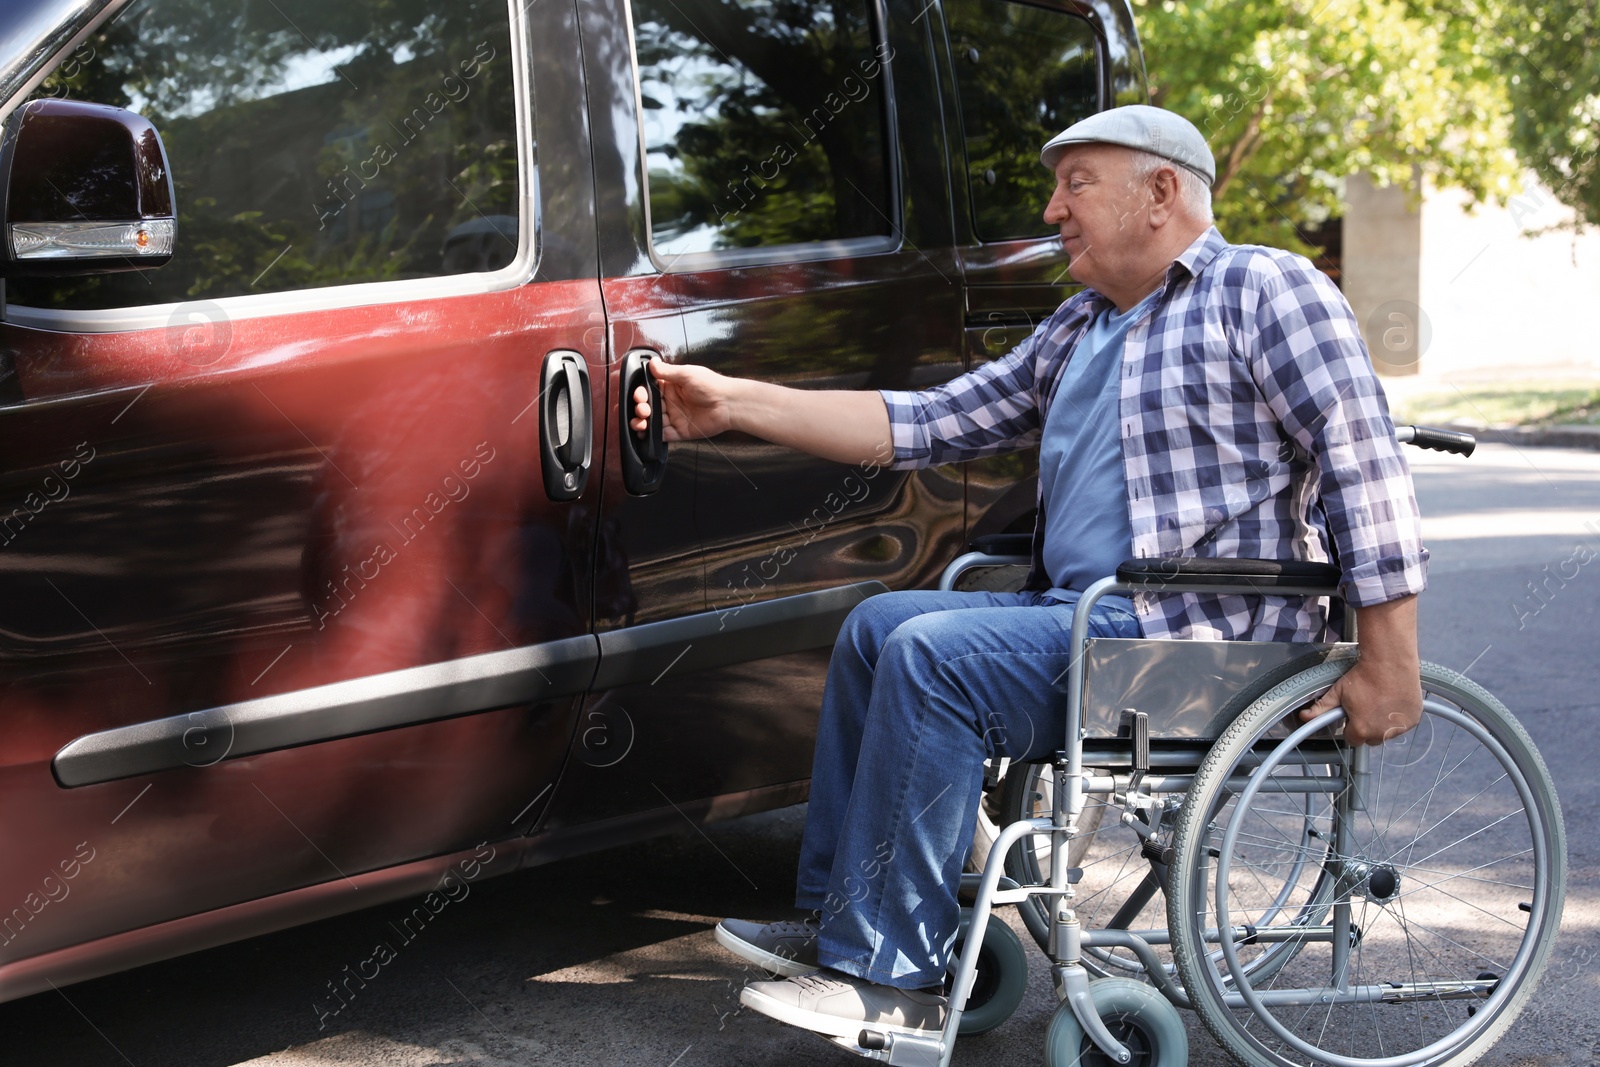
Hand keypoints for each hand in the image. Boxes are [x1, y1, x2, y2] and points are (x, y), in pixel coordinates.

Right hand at [629, 359, 736, 441]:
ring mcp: (675, 417)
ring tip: (639, 422)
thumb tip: (651, 362)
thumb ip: (667, 371)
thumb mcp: (686, 374)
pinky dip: (653, 436)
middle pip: (649, 407)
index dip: (641, 392)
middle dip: (641, 408)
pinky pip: (663, 435)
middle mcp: (672, 402)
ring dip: (643, 422)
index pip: (650, 390)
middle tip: (642, 408)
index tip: (639, 394)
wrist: (729, 404)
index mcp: (672, 386)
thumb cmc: (711, 385)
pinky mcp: (680, 431)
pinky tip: (645, 433)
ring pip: (653, 422)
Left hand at [1299, 594, 1422, 745]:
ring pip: (1387, 732)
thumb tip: (1304, 717)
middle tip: (1366, 707)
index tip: (1352, 716)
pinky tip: (1393, 701)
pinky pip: (1403, 724)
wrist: (1390, 662)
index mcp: (1361, 729)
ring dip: (1383, 723)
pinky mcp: (1413, 719)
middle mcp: (1382, 733)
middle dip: (1367, 727)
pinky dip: (1398, 717)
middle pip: (1371, 738)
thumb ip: (1321, 708)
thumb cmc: (1363, 676)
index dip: (1351, 727)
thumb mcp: (1338, 691)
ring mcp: (1400, 727)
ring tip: (1380, 701)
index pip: (1353, 739)